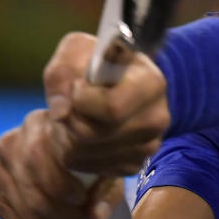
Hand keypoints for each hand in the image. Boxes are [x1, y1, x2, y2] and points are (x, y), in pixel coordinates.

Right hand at [0, 108, 122, 218]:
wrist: (69, 168)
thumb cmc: (91, 161)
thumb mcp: (106, 170)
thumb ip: (104, 191)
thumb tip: (94, 217)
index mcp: (38, 123)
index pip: (38, 155)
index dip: (61, 184)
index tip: (84, 199)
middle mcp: (10, 142)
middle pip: (32, 191)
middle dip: (65, 217)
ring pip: (27, 213)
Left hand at [43, 32, 170, 176]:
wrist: (114, 85)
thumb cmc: (96, 64)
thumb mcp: (76, 51)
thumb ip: (63, 71)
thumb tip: (61, 111)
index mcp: (152, 83)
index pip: (111, 108)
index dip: (81, 99)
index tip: (77, 85)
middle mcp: (157, 118)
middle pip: (94, 135)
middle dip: (70, 121)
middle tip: (69, 106)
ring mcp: (148, 145)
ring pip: (87, 154)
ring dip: (68, 138)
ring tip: (75, 118)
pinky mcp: (135, 164)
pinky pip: (90, 167)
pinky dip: (77, 154)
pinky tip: (84, 135)